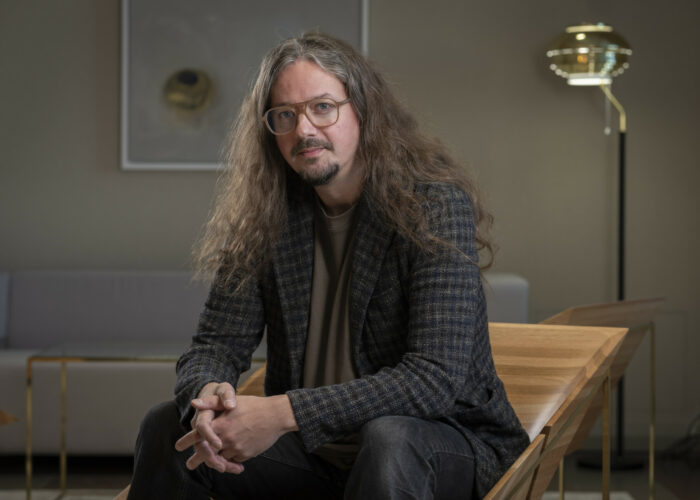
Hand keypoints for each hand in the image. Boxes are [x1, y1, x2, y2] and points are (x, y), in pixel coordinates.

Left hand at [176, 395, 297, 472]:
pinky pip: (234, 459)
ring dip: (215, 460)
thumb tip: (194, 403)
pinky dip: (230, 459)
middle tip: (190, 464)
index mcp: (221, 425)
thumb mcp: (232, 401)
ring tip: (211, 463)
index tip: (178, 447)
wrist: (276, 415)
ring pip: (221, 458)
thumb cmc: (254, 406)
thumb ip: (211, 403)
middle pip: (206, 453)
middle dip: (197, 459)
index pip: (198, 435)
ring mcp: (236, 448)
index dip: (187, 441)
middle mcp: (226, 439)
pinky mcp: (246, 454)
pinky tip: (230, 457)